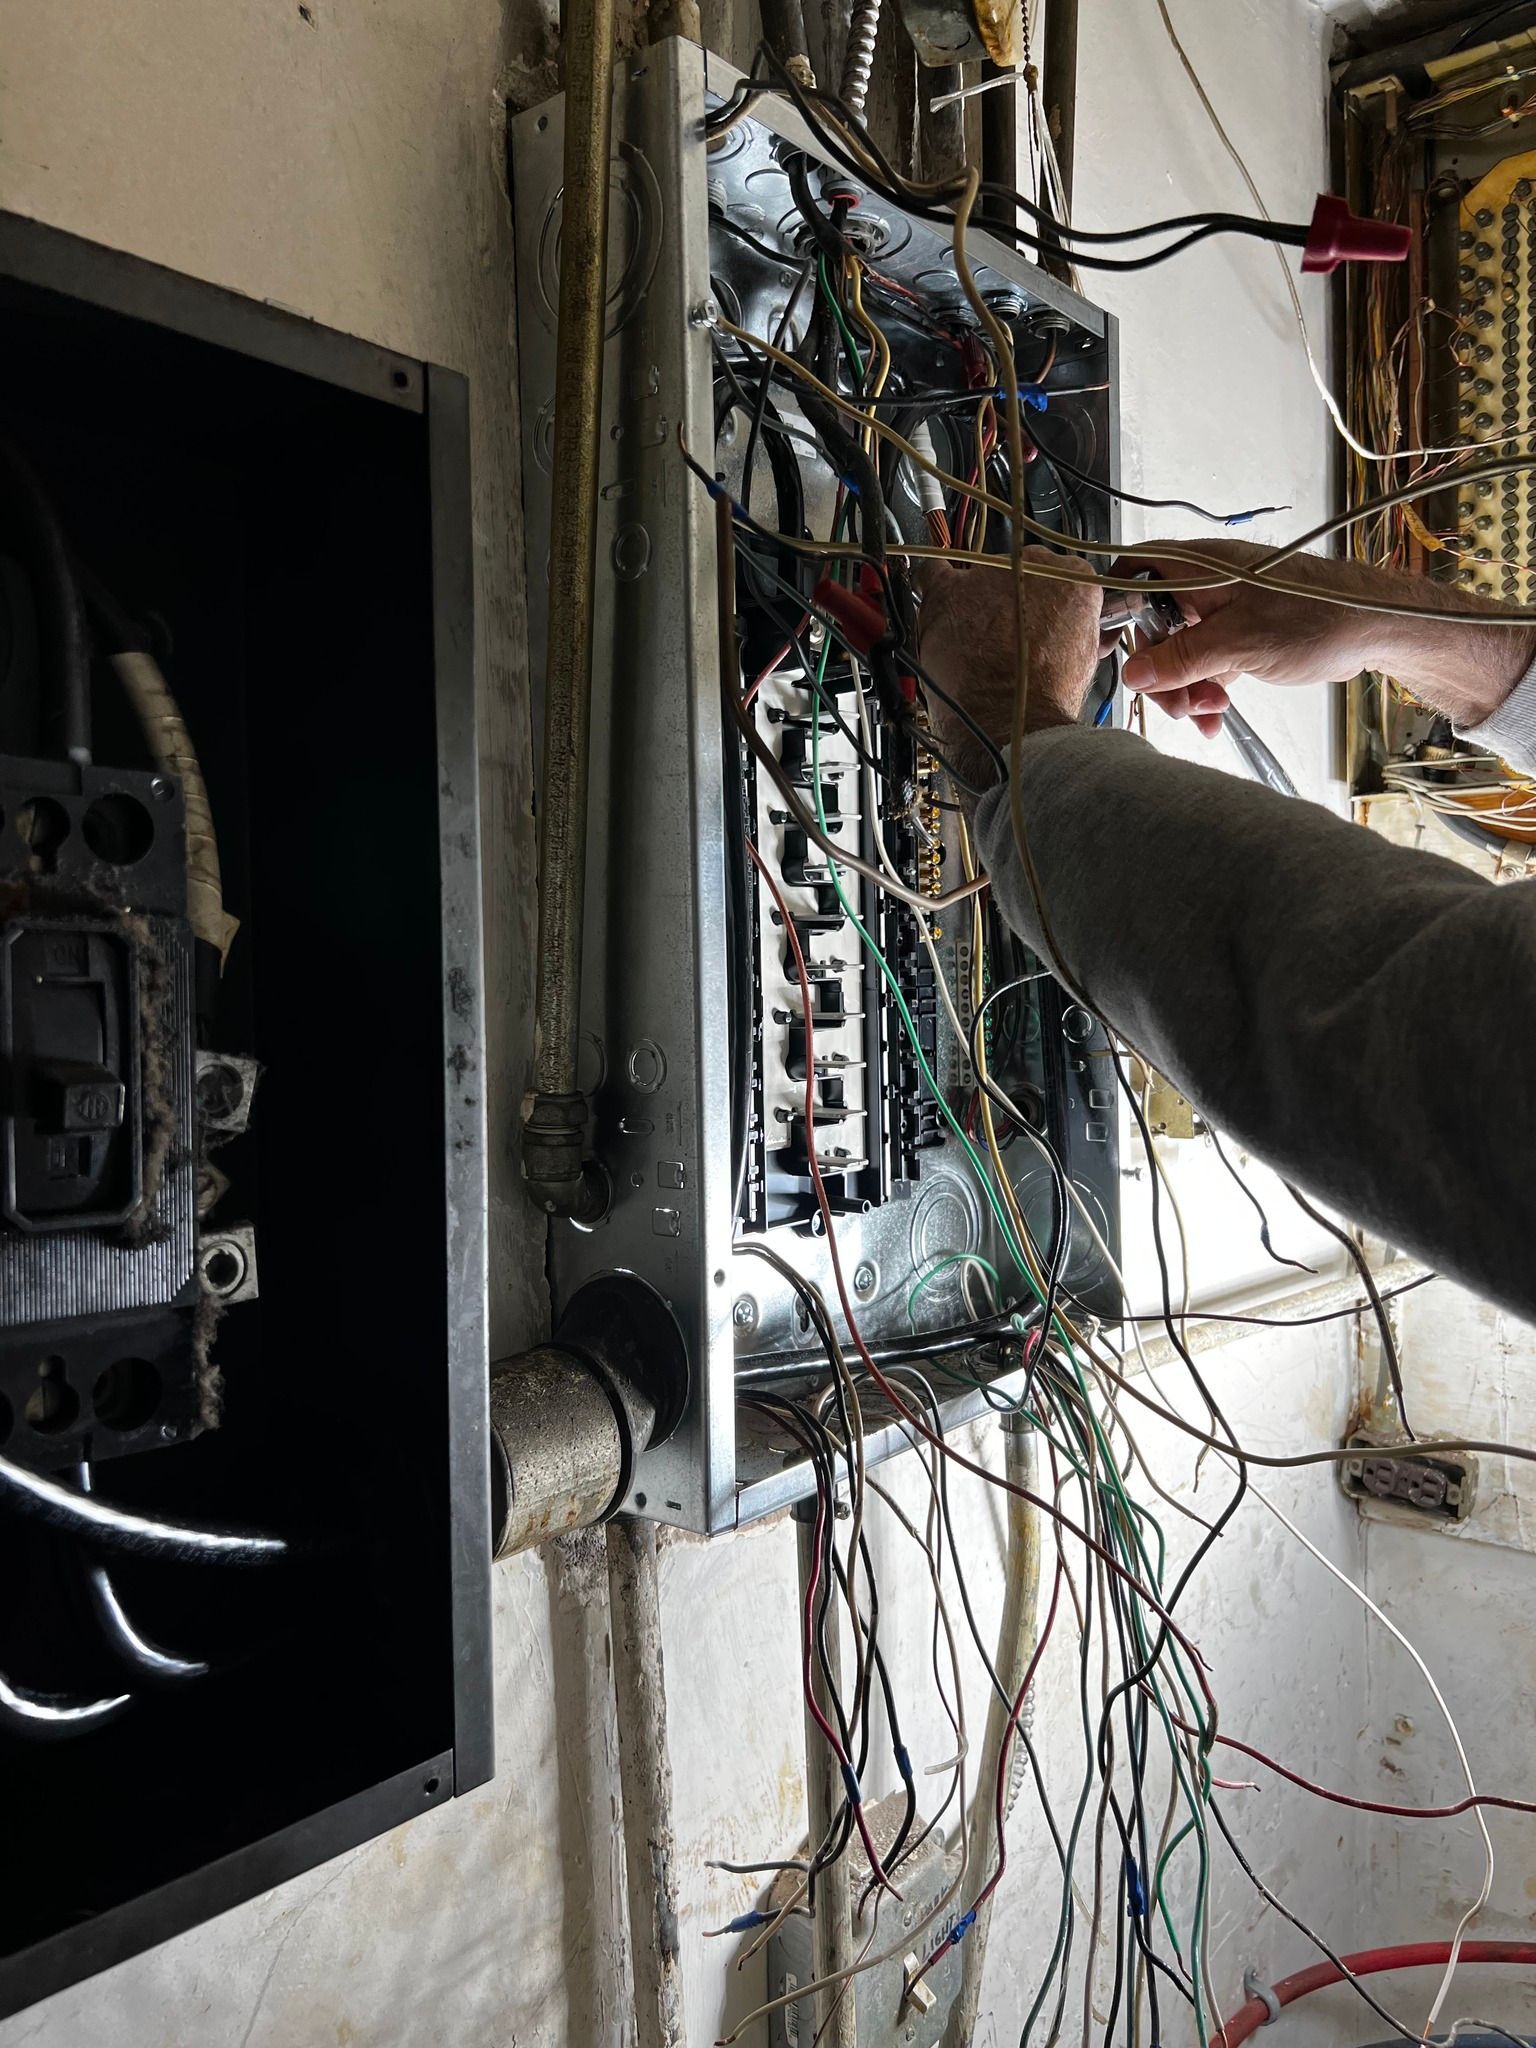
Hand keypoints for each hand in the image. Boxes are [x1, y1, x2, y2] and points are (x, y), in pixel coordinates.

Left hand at [916, 548, 1103, 792]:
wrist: (1010, 717)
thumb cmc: (1046, 695)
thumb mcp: (1086, 659)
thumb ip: (1086, 631)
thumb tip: (1094, 631)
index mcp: (1072, 577)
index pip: (1060, 572)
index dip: (1046, 598)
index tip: (1039, 615)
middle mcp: (1032, 566)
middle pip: (1019, 569)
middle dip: (1012, 596)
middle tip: (1006, 631)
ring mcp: (988, 575)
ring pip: (979, 572)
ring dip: (976, 598)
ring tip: (974, 634)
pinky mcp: (950, 592)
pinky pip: (934, 572)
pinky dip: (935, 583)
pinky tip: (941, 602)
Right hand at [1118, 539, 1535, 735]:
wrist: (1373, 628)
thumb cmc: (1316, 617)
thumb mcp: (1238, 643)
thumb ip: (1180, 659)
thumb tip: (1133, 674)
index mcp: (1198, 568)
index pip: (1133, 577)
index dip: (1119, 614)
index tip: (1118, 655)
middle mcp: (1205, 584)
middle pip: (1154, 627)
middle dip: (1159, 671)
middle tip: (1178, 704)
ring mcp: (1222, 610)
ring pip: (1179, 651)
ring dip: (1185, 688)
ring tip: (1208, 712)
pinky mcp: (1240, 634)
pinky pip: (1205, 664)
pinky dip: (1206, 690)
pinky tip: (1216, 714)